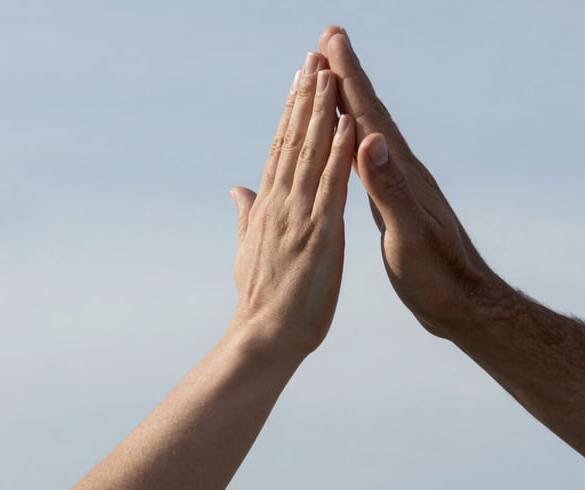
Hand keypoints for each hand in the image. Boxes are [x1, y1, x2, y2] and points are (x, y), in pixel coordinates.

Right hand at [229, 52, 354, 357]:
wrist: (265, 338)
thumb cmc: (262, 298)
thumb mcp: (249, 248)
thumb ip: (246, 214)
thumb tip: (238, 188)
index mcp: (270, 206)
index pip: (280, 148)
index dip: (290, 111)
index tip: (298, 77)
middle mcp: (281, 203)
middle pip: (293, 141)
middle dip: (303, 97)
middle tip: (312, 55)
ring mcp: (298, 217)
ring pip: (309, 155)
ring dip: (318, 113)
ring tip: (325, 73)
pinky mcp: (319, 235)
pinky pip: (332, 188)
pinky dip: (339, 156)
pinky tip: (347, 126)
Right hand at [319, 27, 507, 338]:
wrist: (463, 303)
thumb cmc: (437, 277)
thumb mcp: (410, 235)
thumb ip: (390, 190)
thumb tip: (371, 141)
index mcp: (401, 173)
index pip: (369, 116)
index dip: (348, 77)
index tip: (331, 40)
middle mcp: (402, 171)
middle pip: (370, 113)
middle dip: (347, 76)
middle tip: (329, 40)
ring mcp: (401, 185)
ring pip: (368, 132)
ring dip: (350, 102)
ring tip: (332, 80)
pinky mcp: (398, 202)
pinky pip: (368, 159)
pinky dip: (353, 139)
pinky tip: (348, 140)